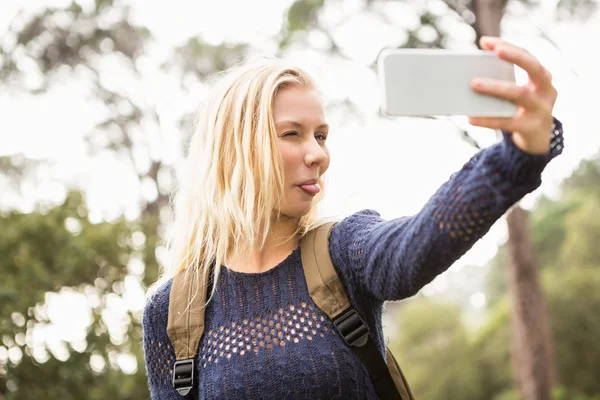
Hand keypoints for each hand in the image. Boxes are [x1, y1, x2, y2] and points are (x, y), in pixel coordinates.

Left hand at [468, 36, 557, 154]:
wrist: (538, 140)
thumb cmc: (521, 110)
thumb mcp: (518, 93)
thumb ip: (503, 82)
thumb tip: (469, 74)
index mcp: (543, 78)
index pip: (527, 56)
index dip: (509, 47)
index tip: (485, 42)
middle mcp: (547, 91)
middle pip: (534, 68)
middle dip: (515, 57)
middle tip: (495, 52)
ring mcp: (541, 110)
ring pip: (519, 93)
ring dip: (496, 87)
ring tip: (473, 84)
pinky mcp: (530, 128)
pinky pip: (507, 122)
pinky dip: (488, 119)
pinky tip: (471, 118)